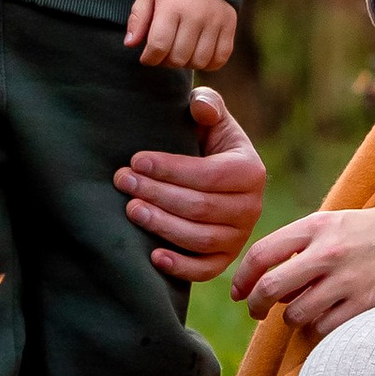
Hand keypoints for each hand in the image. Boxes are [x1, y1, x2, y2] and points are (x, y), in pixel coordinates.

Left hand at [115, 87, 267, 281]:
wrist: (216, 173)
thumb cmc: (208, 140)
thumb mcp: (212, 117)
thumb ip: (207, 105)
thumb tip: (201, 108)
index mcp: (250, 170)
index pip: (207, 175)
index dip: (170, 169)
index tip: (135, 159)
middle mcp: (251, 207)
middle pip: (200, 207)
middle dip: (157, 194)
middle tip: (123, 181)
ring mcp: (240, 236)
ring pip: (200, 238)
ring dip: (162, 226)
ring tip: (131, 209)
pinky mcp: (226, 259)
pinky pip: (206, 270)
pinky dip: (180, 267)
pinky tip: (153, 256)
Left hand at [124, 0, 236, 71]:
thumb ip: (138, 17)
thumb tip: (130, 44)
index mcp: (172, 6)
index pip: (159, 46)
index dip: (149, 58)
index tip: (146, 57)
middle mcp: (195, 16)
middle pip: (178, 58)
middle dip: (165, 62)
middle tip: (163, 53)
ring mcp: (215, 22)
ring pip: (199, 61)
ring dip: (186, 64)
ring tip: (180, 52)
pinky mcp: (229, 26)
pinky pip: (220, 58)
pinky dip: (208, 64)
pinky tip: (198, 54)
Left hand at [232, 197, 374, 334]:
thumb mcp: (337, 221)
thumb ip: (302, 242)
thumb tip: (265, 275)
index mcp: (316, 225)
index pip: (262, 253)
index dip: (242, 278)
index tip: (237, 292)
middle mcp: (328, 252)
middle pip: (271, 288)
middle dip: (255, 306)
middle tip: (255, 312)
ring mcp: (347, 280)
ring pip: (295, 313)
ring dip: (290, 318)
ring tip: (300, 310)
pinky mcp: (365, 304)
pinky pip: (324, 328)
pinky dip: (317, 328)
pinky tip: (325, 318)